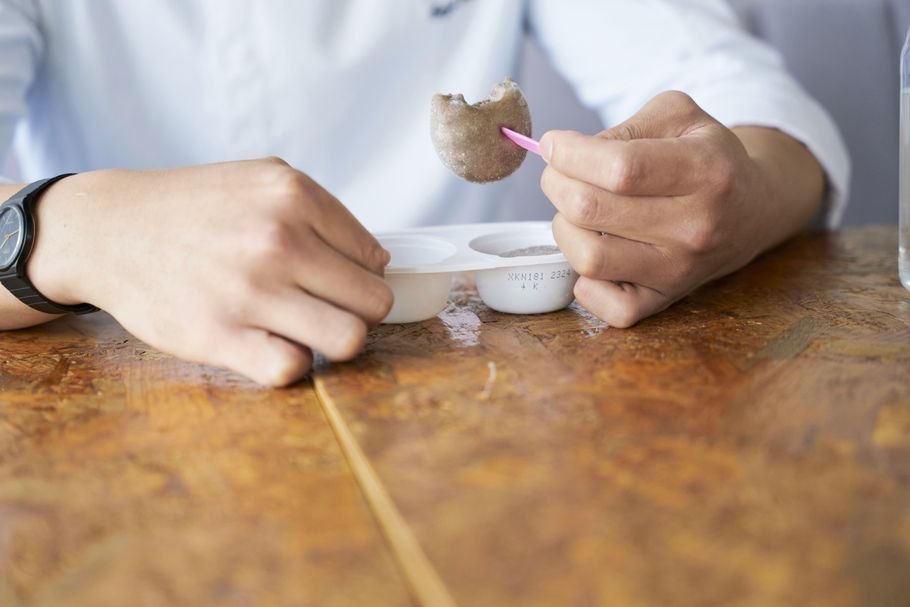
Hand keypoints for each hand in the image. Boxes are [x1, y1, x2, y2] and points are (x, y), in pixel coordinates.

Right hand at [26, 158, 392, 385]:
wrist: (110, 229)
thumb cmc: (197, 210)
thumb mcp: (263, 179)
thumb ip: (324, 213)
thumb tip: (377, 264)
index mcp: (295, 196)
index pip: (375, 261)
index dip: (360, 278)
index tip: (332, 282)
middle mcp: (278, 240)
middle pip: (374, 303)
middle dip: (358, 313)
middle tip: (326, 310)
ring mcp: (250, 290)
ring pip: (349, 340)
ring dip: (333, 343)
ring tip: (306, 331)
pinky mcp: (220, 335)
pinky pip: (292, 369)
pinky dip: (290, 364)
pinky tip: (270, 345)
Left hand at [539, 91, 823, 326]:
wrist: (753, 211)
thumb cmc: (705, 158)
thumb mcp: (680, 116)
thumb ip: (626, 126)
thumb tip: (566, 153)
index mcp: (705, 170)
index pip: (620, 168)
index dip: (571, 154)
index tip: (554, 144)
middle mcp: (695, 226)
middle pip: (590, 209)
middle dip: (557, 184)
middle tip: (560, 174)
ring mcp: (679, 270)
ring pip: (588, 257)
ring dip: (565, 228)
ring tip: (577, 212)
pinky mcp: (664, 301)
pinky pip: (607, 308)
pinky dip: (585, 283)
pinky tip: (596, 252)